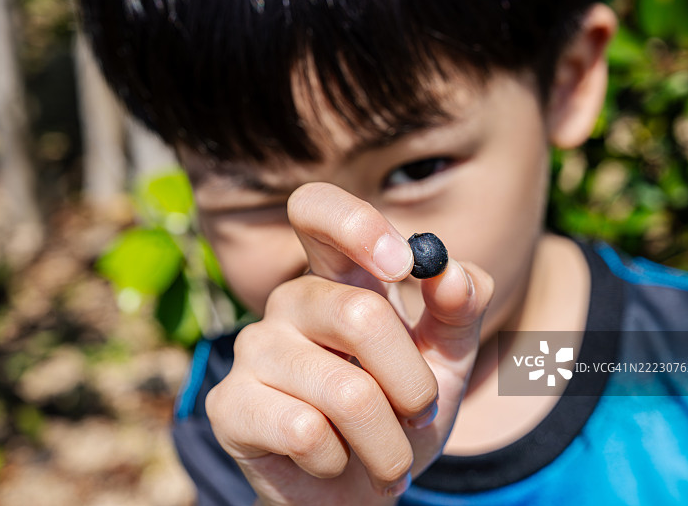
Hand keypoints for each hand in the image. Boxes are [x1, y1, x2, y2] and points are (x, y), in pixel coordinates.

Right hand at [205, 183, 492, 504]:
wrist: (358, 490)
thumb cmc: (399, 413)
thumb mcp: (446, 359)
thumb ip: (458, 309)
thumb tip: (450, 272)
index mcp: (334, 276)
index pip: (316, 209)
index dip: (357, 225)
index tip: (403, 266)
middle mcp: (288, 302)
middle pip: (360, 316)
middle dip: (414, 386)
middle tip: (420, 417)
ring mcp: (253, 350)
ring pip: (345, 392)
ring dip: (387, 444)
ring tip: (386, 458)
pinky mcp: (229, 404)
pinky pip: (306, 432)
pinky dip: (340, 462)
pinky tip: (330, 462)